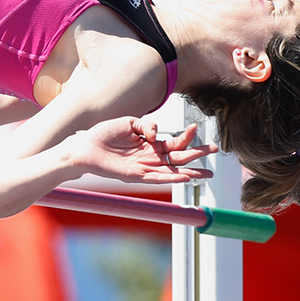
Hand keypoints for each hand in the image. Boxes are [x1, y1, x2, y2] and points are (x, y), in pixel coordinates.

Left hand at [68, 118, 216, 184]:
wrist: (85, 147)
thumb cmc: (104, 134)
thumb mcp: (129, 122)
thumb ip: (147, 125)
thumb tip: (158, 133)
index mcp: (150, 143)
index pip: (175, 141)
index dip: (187, 136)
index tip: (196, 127)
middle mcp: (150, 156)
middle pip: (179, 157)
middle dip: (198, 154)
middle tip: (215, 150)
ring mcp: (145, 167)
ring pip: (173, 170)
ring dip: (191, 171)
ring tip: (209, 173)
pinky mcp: (136, 175)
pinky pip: (158, 178)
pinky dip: (172, 178)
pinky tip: (185, 177)